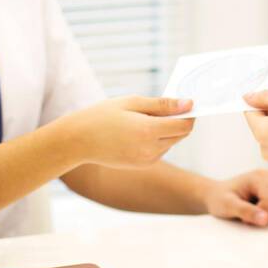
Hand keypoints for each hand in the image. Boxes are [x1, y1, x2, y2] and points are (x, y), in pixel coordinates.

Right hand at [60, 96, 193, 168]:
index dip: (190, 113)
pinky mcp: (142, 165)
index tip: (186, 102)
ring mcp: (147, 160)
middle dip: (179, 120)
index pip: (185, 125)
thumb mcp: (132, 102)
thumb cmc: (102, 116)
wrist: (77, 141)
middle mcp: (150, 149)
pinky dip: (157, 139)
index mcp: (148, 131)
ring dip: (167, 130)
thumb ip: (162, 104)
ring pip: (171, 142)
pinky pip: (160, 150)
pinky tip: (138, 131)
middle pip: (181, 135)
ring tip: (143, 118)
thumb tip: (188, 103)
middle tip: (164, 107)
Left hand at [204, 168, 267, 226]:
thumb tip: (265, 219)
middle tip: (247, 214)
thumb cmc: (219, 199)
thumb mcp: (227, 206)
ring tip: (252, 210)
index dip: (259, 214)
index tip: (243, 215)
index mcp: (260, 176)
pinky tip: (259, 208)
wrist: (217, 195)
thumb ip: (246, 211)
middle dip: (264, 216)